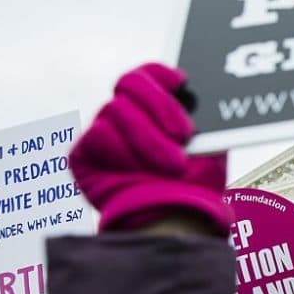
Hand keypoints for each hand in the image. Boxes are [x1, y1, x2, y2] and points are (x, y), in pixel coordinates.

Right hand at [69, 63, 232, 234]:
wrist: (178, 220)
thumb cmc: (195, 185)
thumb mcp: (210, 144)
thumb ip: (203, 115)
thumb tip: (206, 91)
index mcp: (153, 109)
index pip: (146, 75)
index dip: (158, 73)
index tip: (180, 82)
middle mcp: (125, 117)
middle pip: (129, 84)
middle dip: (159, 105)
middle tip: (183, 134)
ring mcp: (102, 134)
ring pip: (116, 111)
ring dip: (150, 140)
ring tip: (174, 165)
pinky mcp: (82, 156)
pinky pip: (99, 136)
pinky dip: (125, 154)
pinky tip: (139, 171)